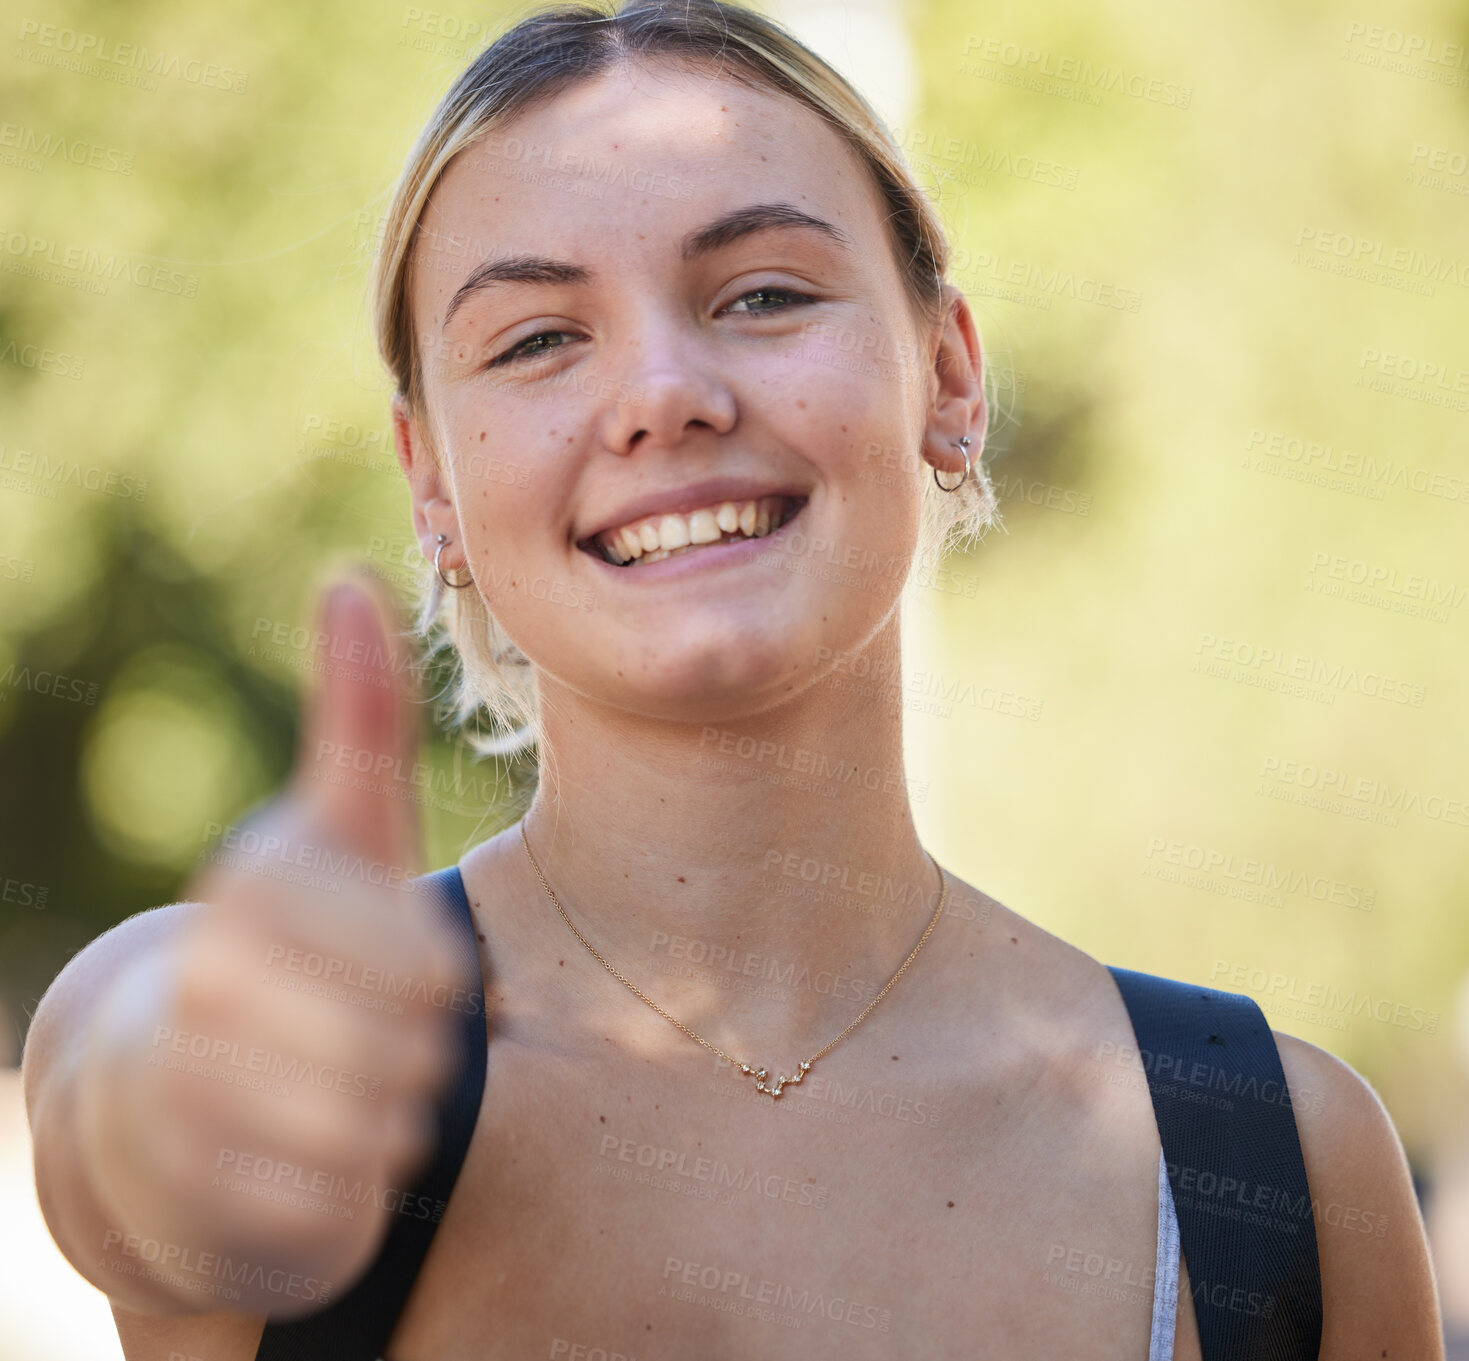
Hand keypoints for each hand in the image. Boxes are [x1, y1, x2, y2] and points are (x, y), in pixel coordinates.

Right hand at [74, 572, 476, 1317]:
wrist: (176, 1088)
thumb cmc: (298, 943)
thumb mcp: (343, 830)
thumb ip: (358, 717)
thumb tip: (348, 576)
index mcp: (258, 884)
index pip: (422, 963)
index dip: (436, 981)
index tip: (408, 976)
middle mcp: (206, 981)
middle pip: (408, 1045)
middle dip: (418, 1051)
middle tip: (379, 1039)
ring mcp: (185, 1094)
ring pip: (374, 1126)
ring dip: (389, 1118)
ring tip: (348, 1089)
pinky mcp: (188, 1196)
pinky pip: (330, 1206)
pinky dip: (346, 1189)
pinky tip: (312, 1155)